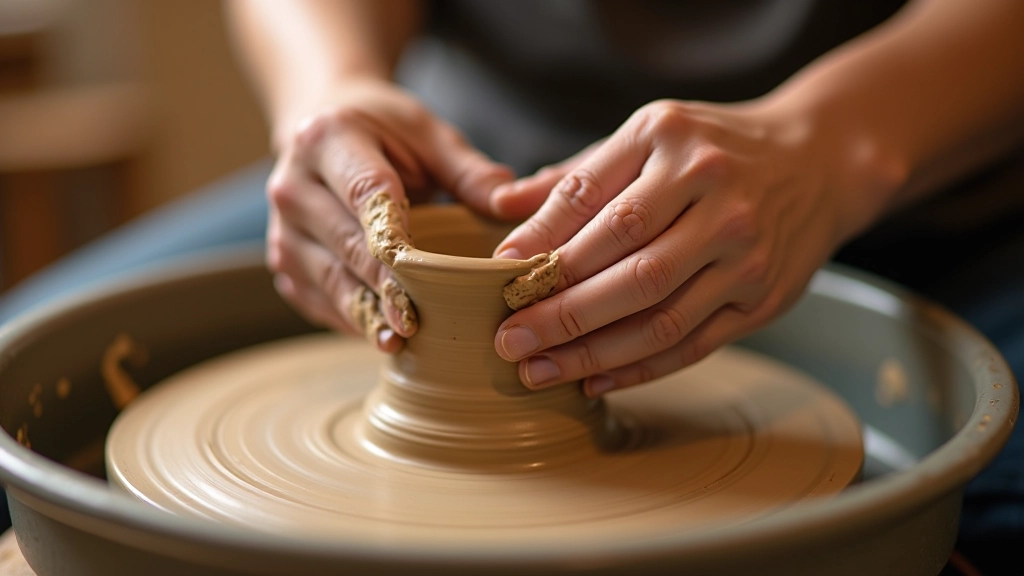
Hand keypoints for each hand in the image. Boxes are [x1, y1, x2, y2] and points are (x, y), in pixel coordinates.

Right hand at [266, 78, 513, 350]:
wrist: (319, 131)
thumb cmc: (385, 133)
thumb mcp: (428, 134)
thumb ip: (469, 170)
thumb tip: (510, 205)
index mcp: (328, 139)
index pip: (364, 194)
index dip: (393, 237)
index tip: (422, 274)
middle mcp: (293, 186)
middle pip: (344, 244)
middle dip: (383, 286)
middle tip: (417, 321)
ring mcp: (281, 229)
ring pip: (327, 279)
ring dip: (365, 312)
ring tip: (399, 341)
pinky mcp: (283, 264)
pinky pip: (318, 299)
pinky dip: (350, 318)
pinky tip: (381, 335)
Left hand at [492, 98, 900, 395]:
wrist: (818, 161)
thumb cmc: (713, 149)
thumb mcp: (649, 135)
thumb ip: (577, 176)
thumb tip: (497, 204)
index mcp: (672, 141)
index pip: (593, 200)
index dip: (541, 242)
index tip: (499, 273)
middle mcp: (713, 194)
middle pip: (627, 267)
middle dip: (559, 310)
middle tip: (508, 338)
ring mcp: (743, 251)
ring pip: (657, 316)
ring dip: (590, 352)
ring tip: (536, 370)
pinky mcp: (761, 298)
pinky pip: (691, 344)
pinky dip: (638, 368)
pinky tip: (593, 381)